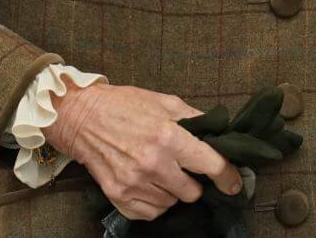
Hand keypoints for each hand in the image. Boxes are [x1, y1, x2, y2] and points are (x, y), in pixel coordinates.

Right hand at [46, 82, 242, 220]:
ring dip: (171, 190)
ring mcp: (134, 182)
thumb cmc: (123, 105)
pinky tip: (146, 182)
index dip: (228, 176)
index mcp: (167, 135)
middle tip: (181, 167)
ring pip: (172, 203)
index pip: (211, 165)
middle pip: (192, 192)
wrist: (82, 117)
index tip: (233, 183)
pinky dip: (153, 201)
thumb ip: (194, 118)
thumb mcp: (163, 101)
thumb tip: (219, 134)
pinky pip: (151, 213)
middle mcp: (153, 162)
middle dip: (192, 182)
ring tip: (158, 170)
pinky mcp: (119, 196)